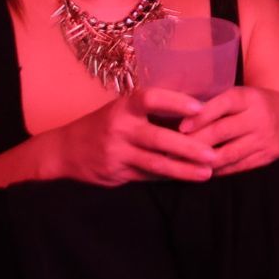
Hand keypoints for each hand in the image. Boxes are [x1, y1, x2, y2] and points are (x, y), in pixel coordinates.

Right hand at [51, 87, 216, 185]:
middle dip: (188, 148)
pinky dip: (169, 178)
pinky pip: (148, 176)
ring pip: (155, 163)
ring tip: (207, 172)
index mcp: (125, 107)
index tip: (200, 108)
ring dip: (183, 169)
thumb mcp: (124, 109)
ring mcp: (116, 153)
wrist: (65, 150)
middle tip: (213, 153)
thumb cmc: (107, 124)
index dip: (176, 102)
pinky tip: (187, 179)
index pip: (151, 99)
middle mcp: (120, 128)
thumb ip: (153, 111)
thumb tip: (199, 109)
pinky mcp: (115, 174)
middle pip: (158, 139)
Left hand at [179, 86, 278, 175]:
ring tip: (181, 164)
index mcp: (250, 98)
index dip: (200, 116)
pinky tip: (202, 170)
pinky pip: (236, 167)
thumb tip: (182, 117)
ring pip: (227, 154)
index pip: (223, 104)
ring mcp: (263, 139)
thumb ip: (219, 105)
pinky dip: (217, 170)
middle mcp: (258, 118)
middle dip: (194, 143)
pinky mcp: (266, 157)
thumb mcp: (244, 96)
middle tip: (171, 150)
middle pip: (221, 132)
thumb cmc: (260, 105)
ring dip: (201, 161)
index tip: (180, 128)